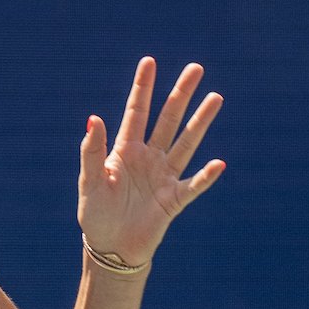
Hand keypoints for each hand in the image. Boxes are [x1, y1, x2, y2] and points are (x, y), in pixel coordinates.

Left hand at [79, 57, 225, 265]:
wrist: (110, 246)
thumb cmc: (96, 214)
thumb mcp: (89, 182)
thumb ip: (92, 151)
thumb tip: (93, 118)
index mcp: (125, 151)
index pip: (136, 113)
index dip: (142, 88)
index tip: (149, 61)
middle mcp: (148, 158)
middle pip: (167, 120)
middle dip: (180, 94)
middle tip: (195, 68)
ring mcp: (164, 177)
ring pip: (185, 143)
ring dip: (200, 122)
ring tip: (215, 97)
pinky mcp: (174, 200)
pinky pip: (193, 185)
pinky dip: (205, 176)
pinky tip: (218, 164)